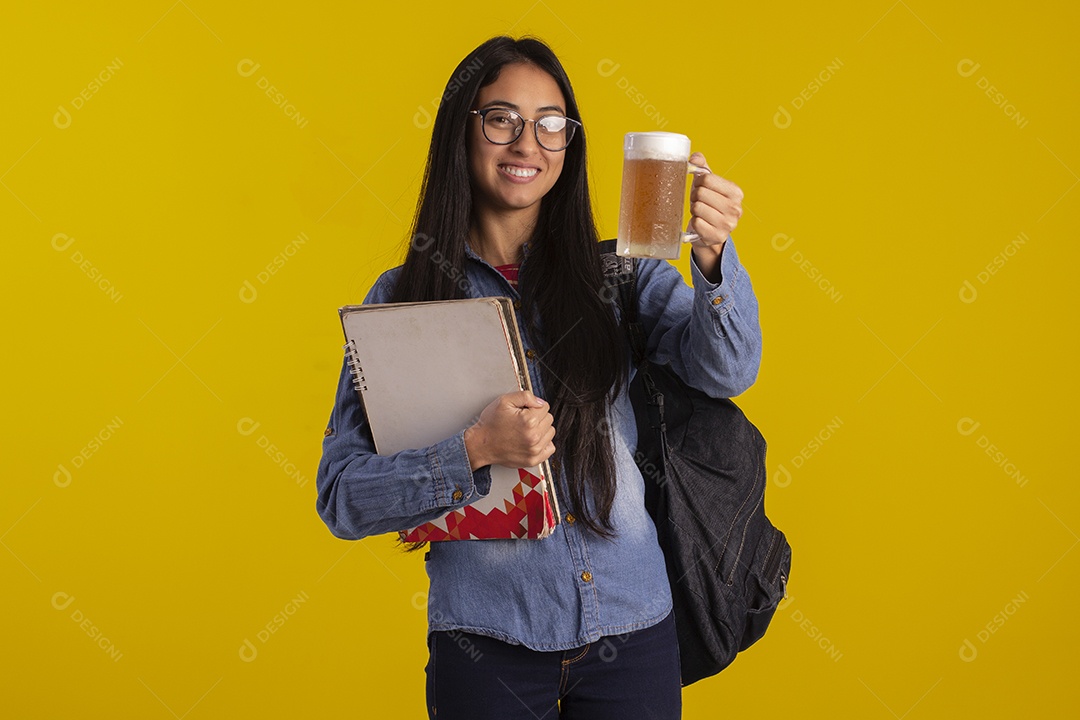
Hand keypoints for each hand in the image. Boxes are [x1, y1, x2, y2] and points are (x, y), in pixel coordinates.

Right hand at [463, 390, 555, 469]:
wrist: (481, 445)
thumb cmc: (490, 424)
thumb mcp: (504, 401)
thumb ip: (525, 396)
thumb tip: (540, 402)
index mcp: (528, 421)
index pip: (544, 407)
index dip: (532, 406)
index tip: (523, 410)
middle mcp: (534, 436)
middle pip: (549, 419)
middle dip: (538, 417)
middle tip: (523, 420)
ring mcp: (534, 450)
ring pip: (550, 432)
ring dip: (541, 429)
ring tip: (526, 430)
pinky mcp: (533, 460)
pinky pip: (550, 448)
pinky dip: (544, 443)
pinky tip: (532, 440)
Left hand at [687, 152, 743, 279]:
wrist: (709, 233)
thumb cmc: (707, 204)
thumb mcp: (707, 184)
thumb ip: (702, 166)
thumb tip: (694, 158)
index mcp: (736, 192)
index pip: (707, 178)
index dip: (698, 182)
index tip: (701, 188)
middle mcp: (735, 208)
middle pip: (700, 193)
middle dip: (695, 197)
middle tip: (699, 202)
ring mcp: (728, 224)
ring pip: (697, 208)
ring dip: (694, 210)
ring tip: (700, 212)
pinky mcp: (717, 237)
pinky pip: (696, 223)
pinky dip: (694, 223)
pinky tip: (700, 224)